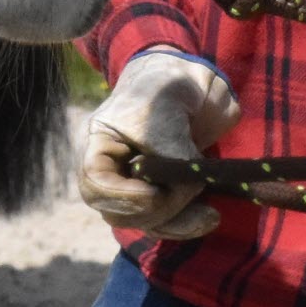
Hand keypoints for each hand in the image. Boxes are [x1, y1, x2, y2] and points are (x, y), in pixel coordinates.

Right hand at [78, 49, 239, 238]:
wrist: (190, 83)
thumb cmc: (165, 86)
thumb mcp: (163, 109)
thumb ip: (170, 151)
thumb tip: (185, 189)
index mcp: (100, 143)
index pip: (94, 183)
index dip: (123, 196)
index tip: (155, 193)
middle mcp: (113, 171)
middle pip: (120, 212)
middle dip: (158, 207)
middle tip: (190, 188)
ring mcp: (136, 185)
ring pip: (145, 221)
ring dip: (177, 222)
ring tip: (209, 213)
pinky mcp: (162, 193)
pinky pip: (166, 221)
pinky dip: (188, 223)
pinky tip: (211, 217)